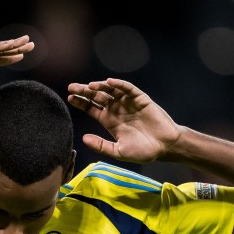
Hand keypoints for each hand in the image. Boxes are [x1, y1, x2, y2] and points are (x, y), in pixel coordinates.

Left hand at [67, 78, 181, 162]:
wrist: (164, 147)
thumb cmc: (142, 151)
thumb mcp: (118, 151)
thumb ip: (101, 145)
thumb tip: (83, 138)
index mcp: (109, 120)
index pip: (91, 108)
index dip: (80, 102)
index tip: (70, 98)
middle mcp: (116, 109)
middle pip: (97, 96)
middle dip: (85, 91)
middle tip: (72, 87)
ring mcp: (128, 103)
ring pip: (110, 90)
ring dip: (100, 86)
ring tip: (90, 86)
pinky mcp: (140, 99)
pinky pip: (128, 89)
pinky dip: (119, 85)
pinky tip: (110, 82)